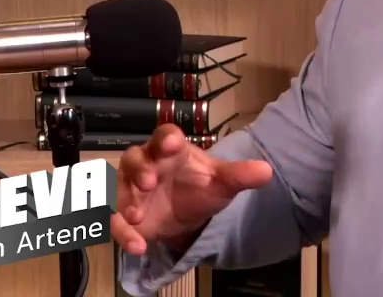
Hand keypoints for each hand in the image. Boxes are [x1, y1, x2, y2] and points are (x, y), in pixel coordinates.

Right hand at [111, 123, 272, 257]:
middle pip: (134, 158)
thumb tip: (267, 171)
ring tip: (136, 215)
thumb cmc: (201, 186)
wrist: (189, 213)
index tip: (171, 144)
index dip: (166, 139)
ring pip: (118, 188)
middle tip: (149, 182)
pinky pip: (116, 222)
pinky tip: (138, 246)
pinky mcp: (124, 215)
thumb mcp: (222, 182)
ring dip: (125, 200)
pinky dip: (124, 234)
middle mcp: (146, 164)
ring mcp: (131, 189)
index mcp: (170, 149)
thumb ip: (240, 175)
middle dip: (139, 169)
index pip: (165, 136)